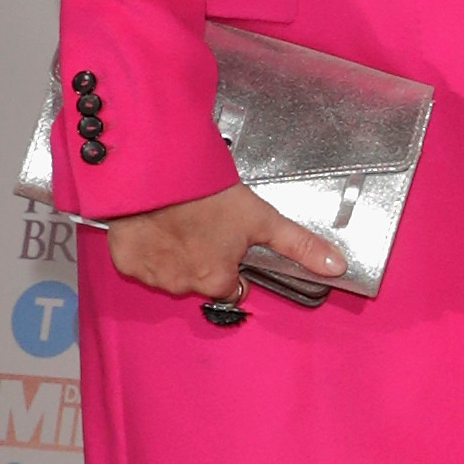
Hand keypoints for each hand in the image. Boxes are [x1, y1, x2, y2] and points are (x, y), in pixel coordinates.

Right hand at [105, 181, 345, 298]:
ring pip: (171, 273)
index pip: (231, 287)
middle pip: (201, 280)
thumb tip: (338, 268)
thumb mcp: (264, 218)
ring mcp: (151, 276)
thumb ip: (300, 246)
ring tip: (183, 221)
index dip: (234, 265)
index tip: (231, 243)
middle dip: (205, 258)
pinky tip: (158, 225)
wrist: (158, 175)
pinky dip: (150, 247)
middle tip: (207, 226)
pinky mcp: (125, 262)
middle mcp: (182, 287)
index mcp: (216, 281)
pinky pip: (142, 262)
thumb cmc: (210, 196)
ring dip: (177, 253)